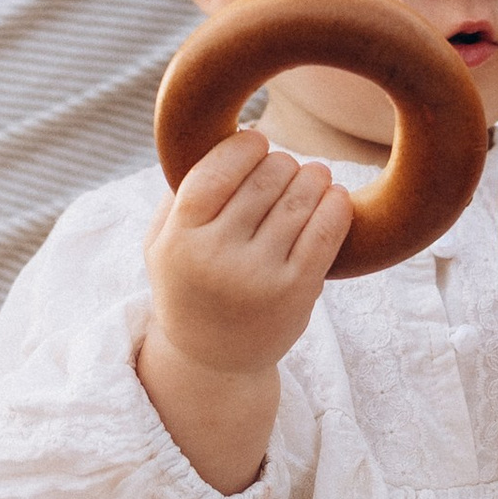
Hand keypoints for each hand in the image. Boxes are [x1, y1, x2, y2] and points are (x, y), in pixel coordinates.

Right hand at [139, 132, 352, 490]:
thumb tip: (223, 138)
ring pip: (300, 198)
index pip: (216, 171)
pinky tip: (335, 197)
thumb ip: (178, 193)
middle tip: (286, 166)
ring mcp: (259, 276)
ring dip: (313, 177)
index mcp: (179, 240)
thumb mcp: (160, 244)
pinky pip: (327, 229)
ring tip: (314, 176)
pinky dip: (337, 204)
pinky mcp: (298, 291)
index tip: (257, 141)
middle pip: (265, 179)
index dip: (243, 147)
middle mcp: (217, 258)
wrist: (213, 360)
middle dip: (281, 163)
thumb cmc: (189, 283)